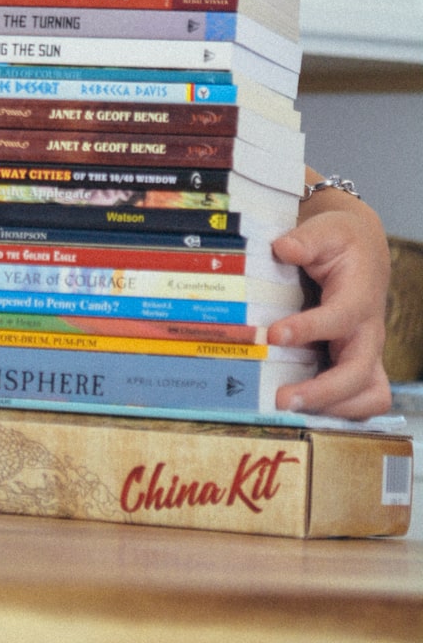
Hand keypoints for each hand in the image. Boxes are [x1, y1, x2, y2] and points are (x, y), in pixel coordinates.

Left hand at [268, 184, 391, 419]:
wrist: (362, 252)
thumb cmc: (342, 243)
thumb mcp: (326, 231)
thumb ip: (306, 240)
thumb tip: (283, 248)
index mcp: (359, 297)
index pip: (340, 318)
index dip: (310, 329)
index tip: (275, 334)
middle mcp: (367, 331)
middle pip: (359, 373)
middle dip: (323, 391)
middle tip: (283, 400)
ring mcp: (365, 353)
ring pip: (367, 396)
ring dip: (332, 408)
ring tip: (291, 412)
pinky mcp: (357, 365)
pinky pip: (359, 400)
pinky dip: (336, 411)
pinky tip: (302, 411)